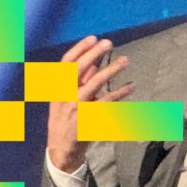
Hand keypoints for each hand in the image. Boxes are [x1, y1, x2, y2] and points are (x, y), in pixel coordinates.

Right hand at [47, 35, 134, 172]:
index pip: (65, 63)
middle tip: (108, 42)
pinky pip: (108, 103)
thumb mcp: (65, 97)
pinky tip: (131, 85)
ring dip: (111, 70)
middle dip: (93, 54)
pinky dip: (120, 93)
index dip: (79, 49)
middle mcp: (64, 95)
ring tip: (125, 60)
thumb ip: (80, 81)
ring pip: (95, 84)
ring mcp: (76, 107)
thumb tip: (93, 63)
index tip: (93, 37)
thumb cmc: (64, 118)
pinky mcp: (90, 118)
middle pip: (78, 69)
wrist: (61, 149)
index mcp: (56, 87)